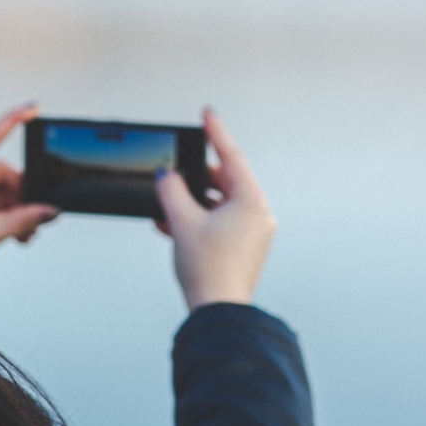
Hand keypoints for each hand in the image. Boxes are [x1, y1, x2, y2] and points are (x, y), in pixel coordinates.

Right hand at [155, 109, 276, 311]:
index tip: (206, 114)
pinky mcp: (245, 249)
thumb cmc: (209, 270)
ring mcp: (254, 233)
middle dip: (195, 179)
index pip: (231, 156)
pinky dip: (198, 221)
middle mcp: (259, 215)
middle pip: (224, 182)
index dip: (215, 133)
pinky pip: (220, 224)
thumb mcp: (182, 221)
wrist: (218, 312)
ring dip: (192, 204)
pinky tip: (173, 226)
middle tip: (174, 174)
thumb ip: (171, 190)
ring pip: (219, 205)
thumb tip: (167, 176)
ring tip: (167, 207)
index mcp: (251, 202)